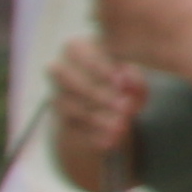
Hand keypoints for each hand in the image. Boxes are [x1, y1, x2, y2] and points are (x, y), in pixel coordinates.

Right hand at [48, 34, 148, 180]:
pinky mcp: (63, 118)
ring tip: (124, 128)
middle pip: (69, 81)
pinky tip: (112, 142)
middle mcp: (60, 70)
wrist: (110, 98)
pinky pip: (73, 128)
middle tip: (127, 107)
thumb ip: (133, 76)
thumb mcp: (133, 73)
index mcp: (77, 48)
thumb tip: (126, 83)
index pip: (81, 55)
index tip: (121, 82)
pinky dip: (93, 136)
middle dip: (98, 95)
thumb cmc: (125, 75)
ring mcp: (58, 95)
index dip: (101, 69)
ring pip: (70, 107)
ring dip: (97, 119)